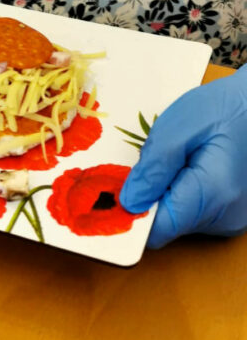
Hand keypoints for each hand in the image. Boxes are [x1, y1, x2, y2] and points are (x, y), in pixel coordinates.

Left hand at [119, 64, 246, 247]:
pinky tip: (187, 167)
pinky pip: (193, 212)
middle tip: (147, 163)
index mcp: (212, 197)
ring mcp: (230, 220)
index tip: (110, 195)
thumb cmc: (222, 109)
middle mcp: (224, 219)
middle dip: (148, 199)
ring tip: (174, 159)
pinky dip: (181, 194)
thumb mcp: (179, 128)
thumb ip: (152, 169)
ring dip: (165, 194)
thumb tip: (128, 203)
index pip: (158, 231)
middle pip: (167, 225)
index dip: (131, 217)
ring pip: (179, 219)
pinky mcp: (229, 214)